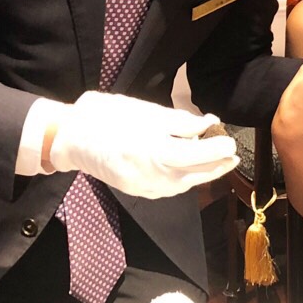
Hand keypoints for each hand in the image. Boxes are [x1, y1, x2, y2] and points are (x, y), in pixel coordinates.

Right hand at [48, 91, 238, 198]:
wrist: (71, 138)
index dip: (218, 149)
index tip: (229, 140)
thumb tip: (208, 124)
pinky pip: (169, 187)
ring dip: (203, 172)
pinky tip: (190, 166)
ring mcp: (144, 187)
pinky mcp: (138, 191)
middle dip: (217, 165)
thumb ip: (181, 122)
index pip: (197, 155)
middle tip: (231, 154)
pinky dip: (184, 177)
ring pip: (184, 184)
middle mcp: (152, 175)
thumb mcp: (148, 112)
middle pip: (195, 175)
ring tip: (217, 159)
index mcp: (154, 151)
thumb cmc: (109, 116)